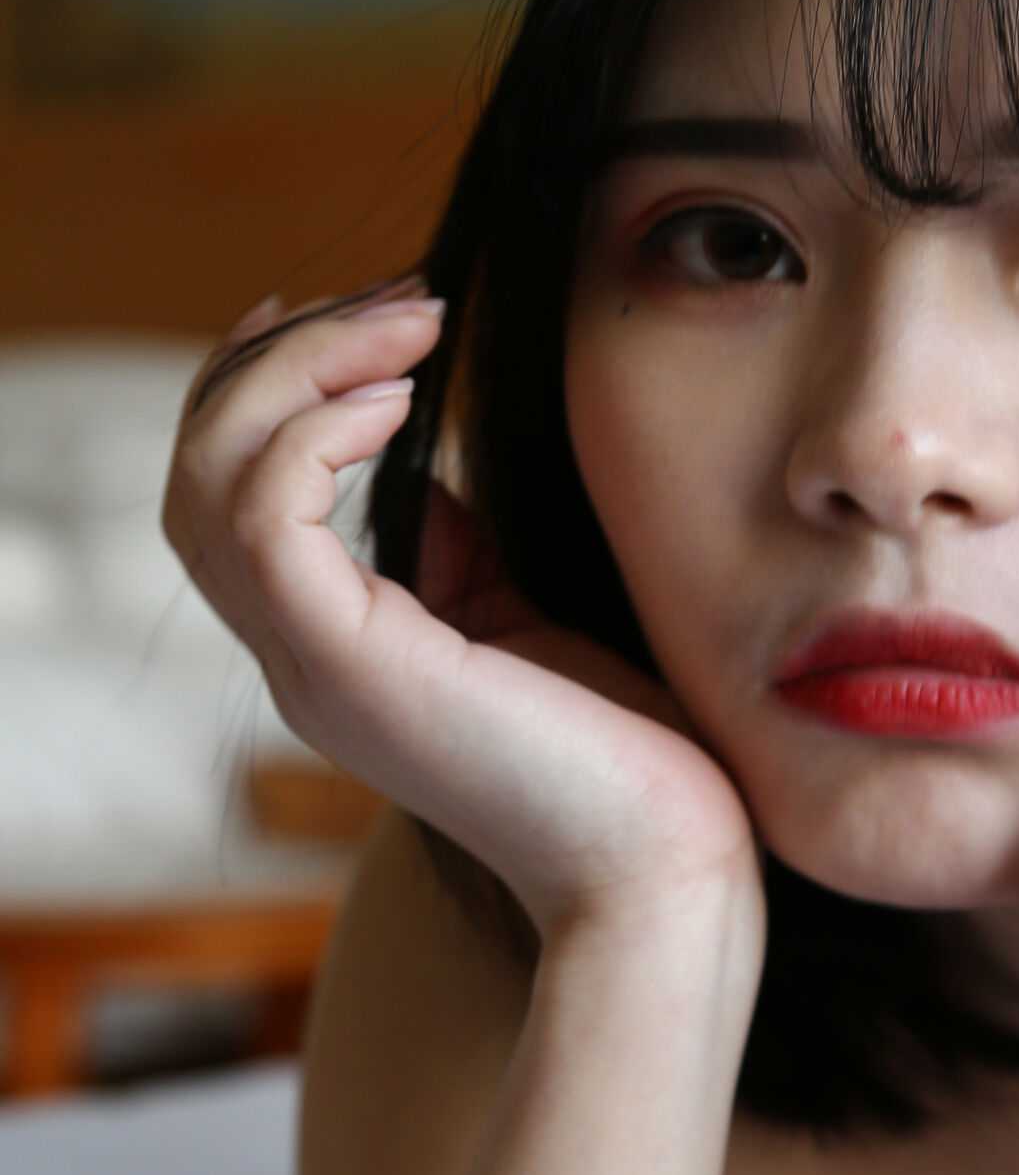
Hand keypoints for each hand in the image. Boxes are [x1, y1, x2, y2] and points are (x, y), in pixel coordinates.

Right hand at [165, 287, 767, 950]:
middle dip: (282, 358)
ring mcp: (313, 667)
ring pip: (208, 482)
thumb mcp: (520, 622)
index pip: (235, 495)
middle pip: (197, 474)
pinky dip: (314, 433)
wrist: (665, 874)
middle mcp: (301, 659)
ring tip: (408, 331)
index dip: (279, 388)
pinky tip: (406, 400)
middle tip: (399, 301)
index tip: (377, 317)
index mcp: (337, 646)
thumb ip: (458, 551)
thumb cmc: (625, 760)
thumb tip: (428, 464)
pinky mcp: (348, 668)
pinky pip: (264, 516)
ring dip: (297, 372)